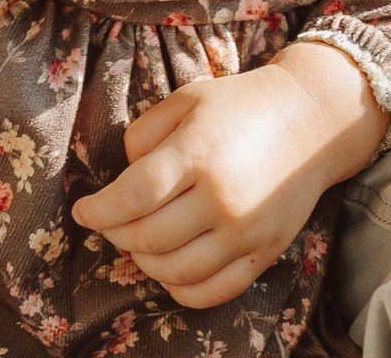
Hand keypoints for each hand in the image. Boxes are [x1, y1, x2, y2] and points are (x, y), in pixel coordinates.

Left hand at [72, 45, 388, 309]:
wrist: (309, 121)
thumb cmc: (239, 104)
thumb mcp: (186, 99)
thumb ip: (145, 134)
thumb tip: (123, 177)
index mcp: (197, 152)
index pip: (133, 196)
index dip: (99, 210)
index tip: (81, 212)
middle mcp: (221, 198)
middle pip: (149, 237)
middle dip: (115, 235)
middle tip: (106, 223)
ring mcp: (245, 232)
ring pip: (176, 271)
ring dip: (144, 263)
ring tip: (134, 243)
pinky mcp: (264, 254)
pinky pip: (214, 292)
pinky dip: (182, 290)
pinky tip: (167, 271)